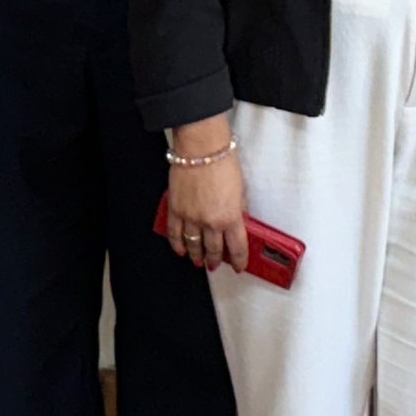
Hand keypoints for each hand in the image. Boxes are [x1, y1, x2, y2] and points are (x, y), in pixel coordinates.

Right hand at [166, 123, 248, 273]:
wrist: (201, 148)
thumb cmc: (223, 162)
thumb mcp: (241, 189)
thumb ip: (238, 209)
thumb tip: (238, 221)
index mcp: (231, 217)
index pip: (237, 247)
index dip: (239, 260)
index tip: (239, 266)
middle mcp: (210, 222)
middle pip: (213, 250)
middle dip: (215, 260)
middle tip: (215, 265)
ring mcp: (191, 218)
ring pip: (193, 246)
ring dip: (196, 256)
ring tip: (198, 261)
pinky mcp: (175, 210)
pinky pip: (174, 234)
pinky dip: (177, 245)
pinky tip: (180, 250)